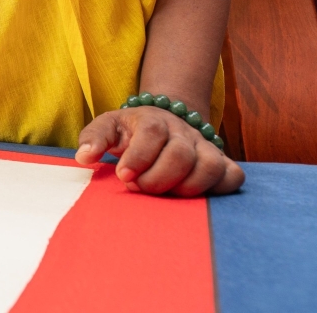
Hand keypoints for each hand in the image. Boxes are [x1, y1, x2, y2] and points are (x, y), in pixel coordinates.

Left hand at [75, 106, 243, 195]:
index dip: (138, 157)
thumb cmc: (131, 131)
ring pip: (210, 165)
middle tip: (140, 188)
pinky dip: (219, 188)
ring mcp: (204, 146)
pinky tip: (196, 196)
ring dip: (187, 187)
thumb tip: (84, 157)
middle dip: (157, 178)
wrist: (164, 121)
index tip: (124, 176)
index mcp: (153, 120)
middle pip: (180, 153)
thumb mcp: (108, 126)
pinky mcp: (221, 161)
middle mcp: (183, 131)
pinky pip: (233, 175)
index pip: (151, 133)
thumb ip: (94, 138)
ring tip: (166, 194)